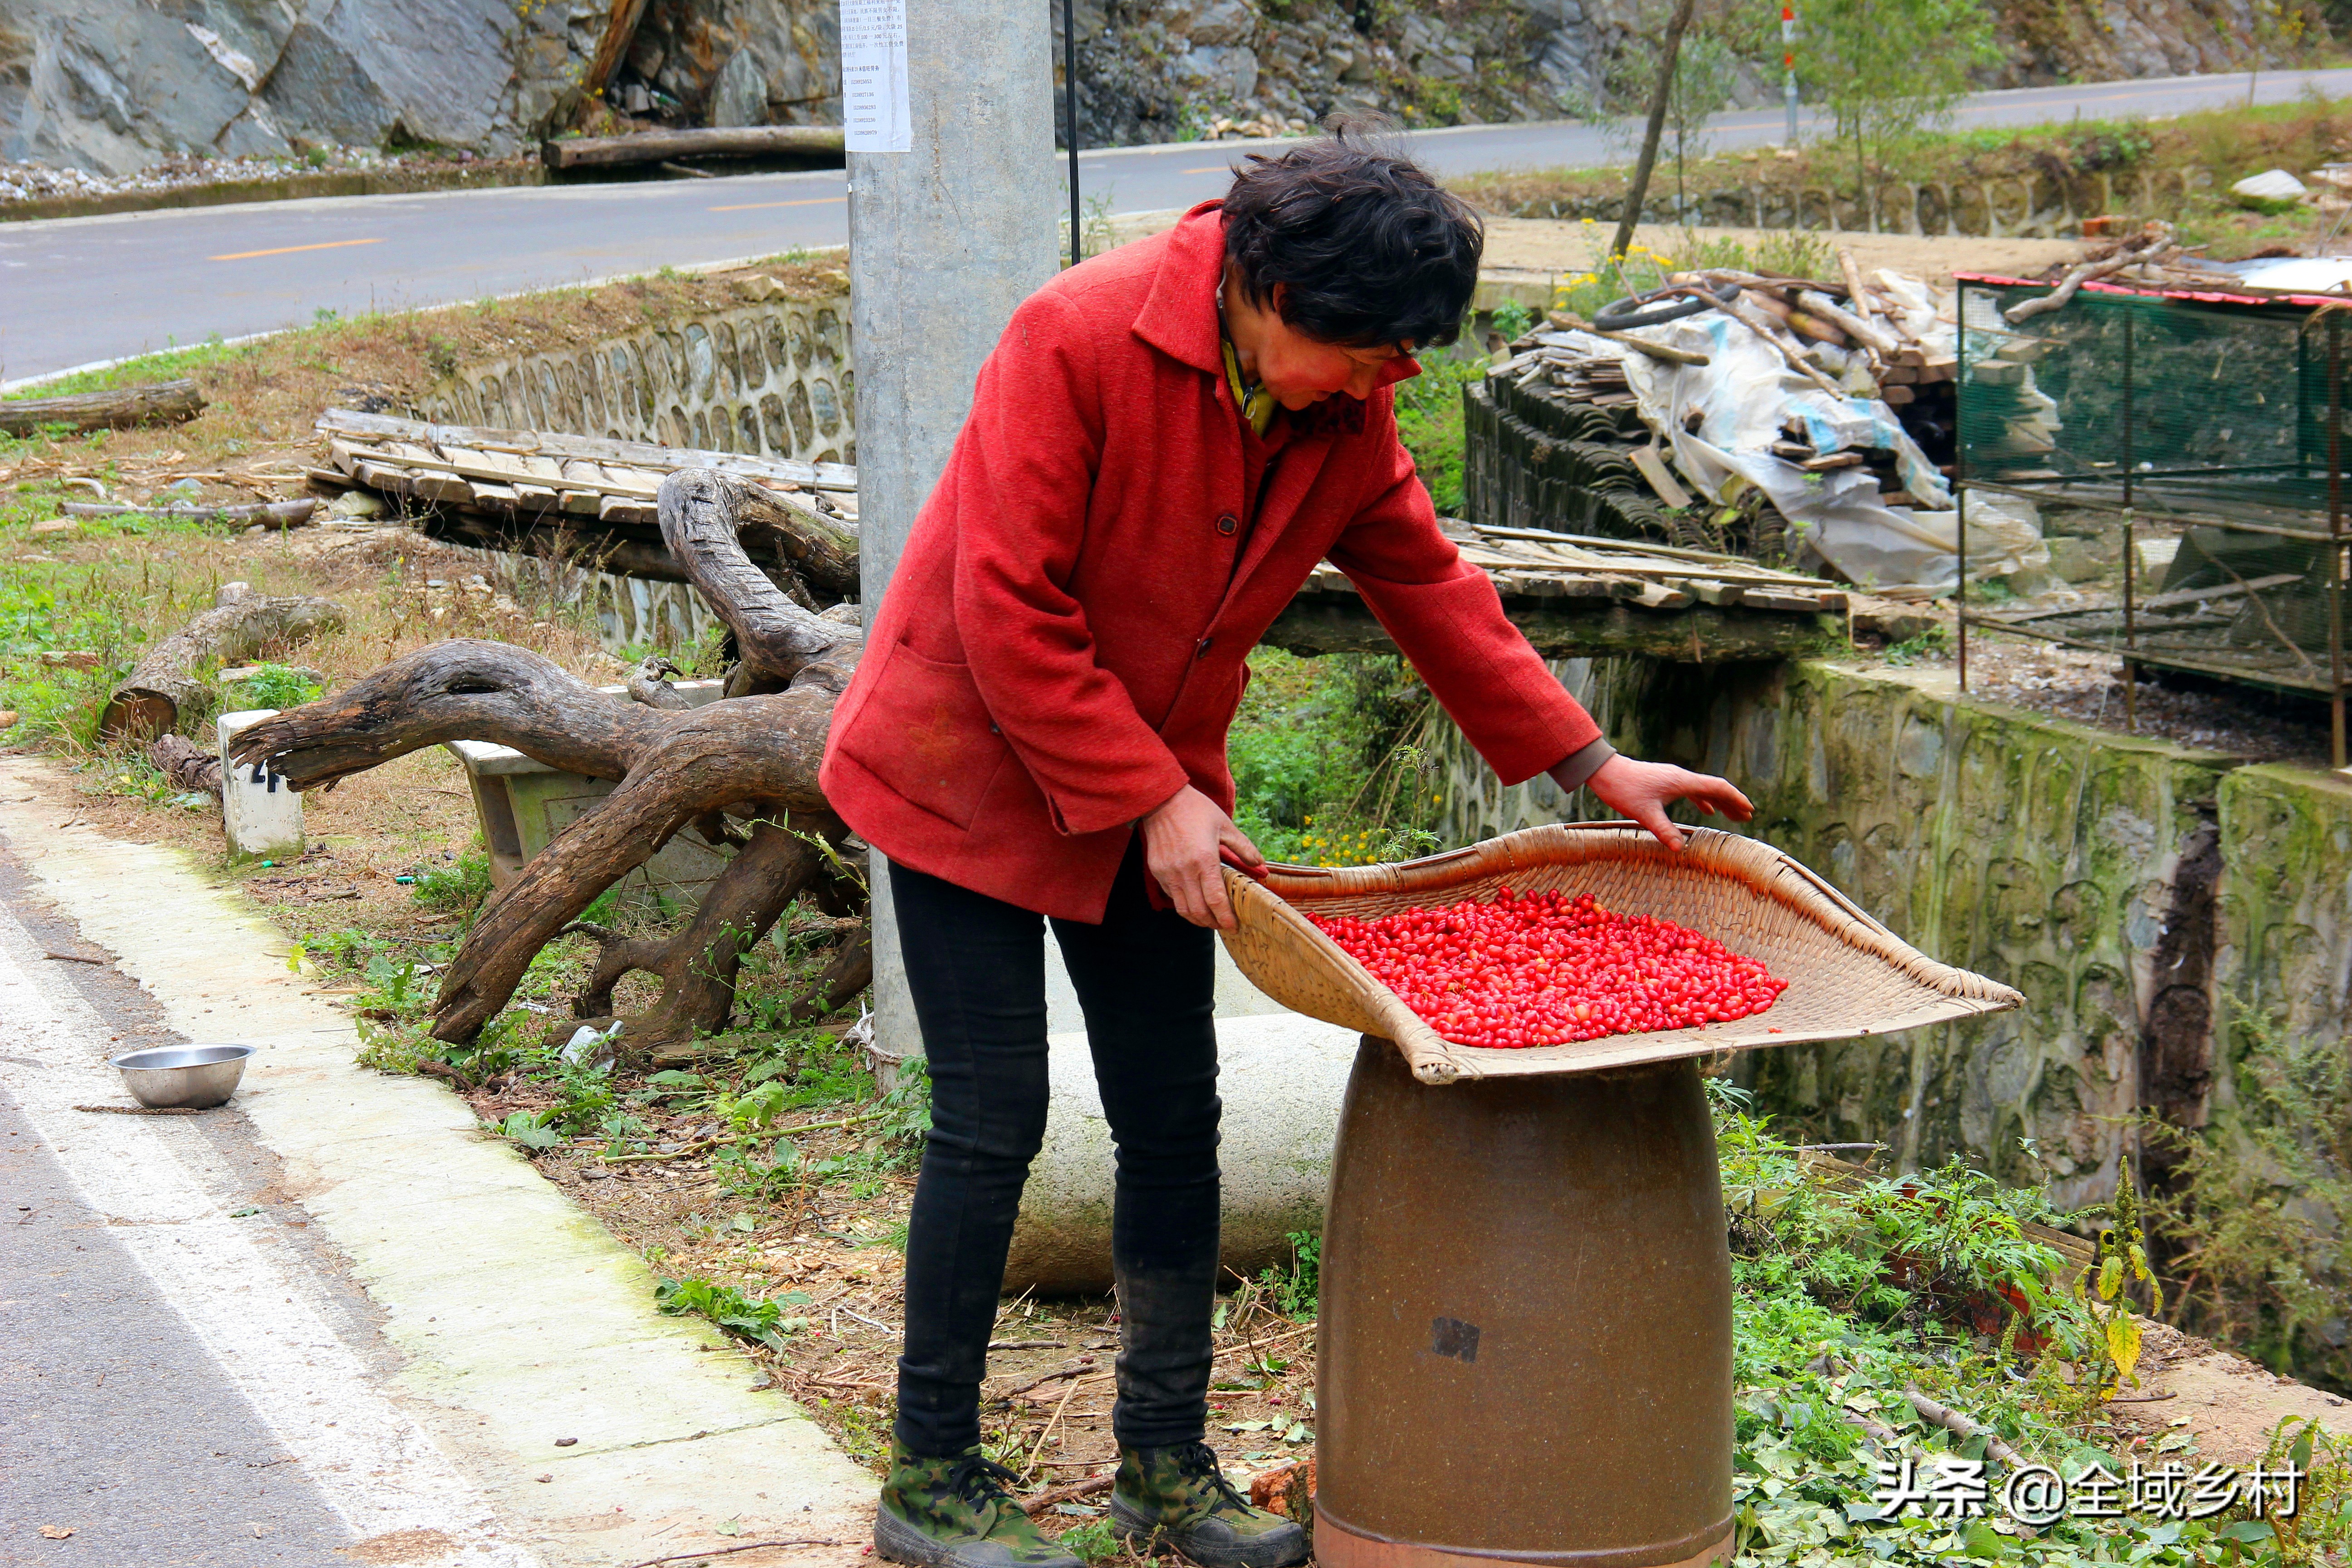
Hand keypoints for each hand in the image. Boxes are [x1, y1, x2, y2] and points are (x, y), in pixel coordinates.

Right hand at [1141, 785, 1263, 929]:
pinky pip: (1172, 896)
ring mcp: (1168, 873)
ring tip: (1210, 919)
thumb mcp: (1225, 825)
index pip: (1216, 901)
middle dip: (1213, 923)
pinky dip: (1184, 905)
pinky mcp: (1157, 871)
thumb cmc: (1196, 810)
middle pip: (1199, 911)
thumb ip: (1244, 848)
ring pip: (1183, 909)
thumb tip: (1261, 866)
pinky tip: (1195, 902)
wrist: (1162, 800)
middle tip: (1224, 925)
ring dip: (1197, 919)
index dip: (1226, 918)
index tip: (1234, 926)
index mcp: (1204, 860)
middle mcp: (1184, 871)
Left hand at [1578, 754, 1753, 850]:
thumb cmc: (1624, 789)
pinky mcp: (1664, 781)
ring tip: (1733, 816)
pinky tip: (1707, 810)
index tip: (1750, 810)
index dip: (1735, 799)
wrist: (1604, 770)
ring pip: (1704, 789)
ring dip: (1719, 802)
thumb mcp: (1644, 813)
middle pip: (1715, 788)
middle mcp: (1681, 777)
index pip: (1718, 787)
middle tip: (1748, 817)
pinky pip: (1692, 790)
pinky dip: (1703, 800)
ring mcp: (1673, 778)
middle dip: (1732, 802)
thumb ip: (1663, 830)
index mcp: (1682, 781)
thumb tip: (1680, 849)